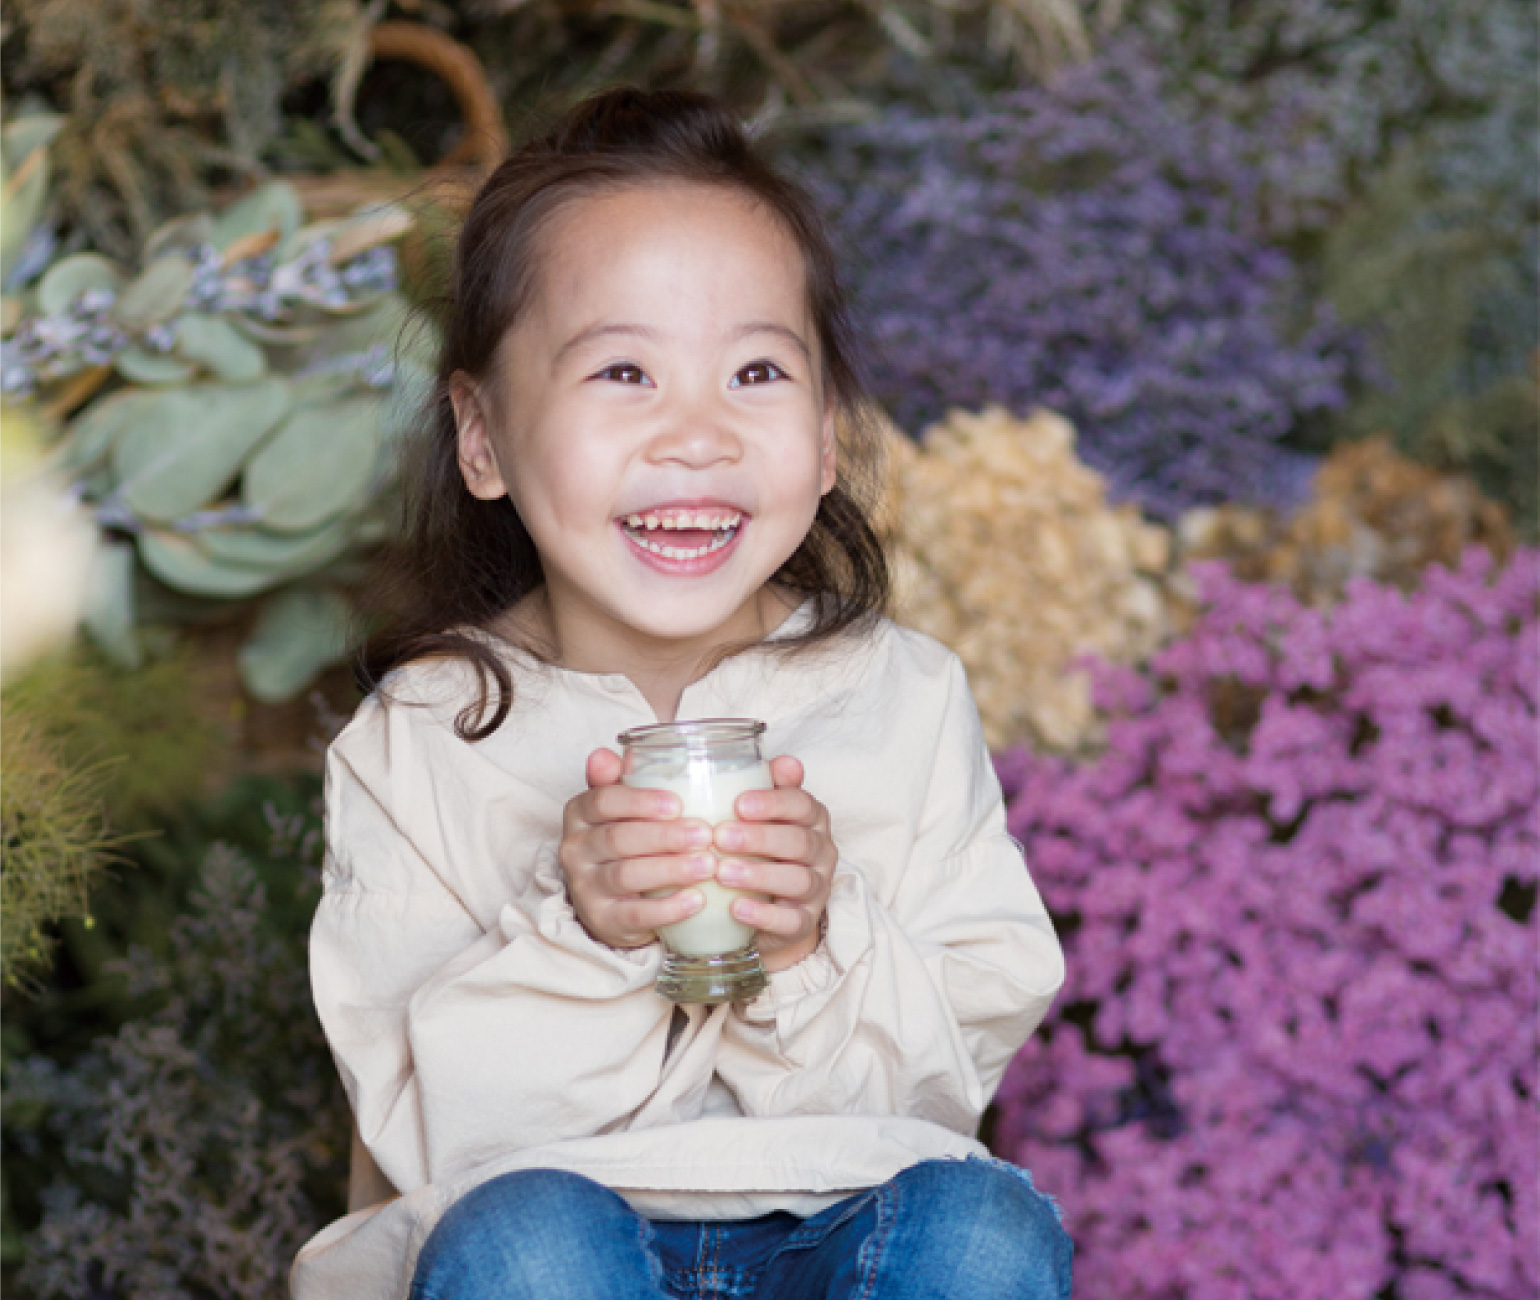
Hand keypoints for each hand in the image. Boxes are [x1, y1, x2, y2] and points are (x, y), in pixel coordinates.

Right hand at [558, 748, 714, 948]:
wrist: (614, 899)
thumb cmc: (627, 840)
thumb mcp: (622, 808)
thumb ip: (621, 779)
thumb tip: (608, 753)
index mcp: (579, 813)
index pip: (603, 801)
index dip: (640, 801)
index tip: (678, 803)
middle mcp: (575, 849)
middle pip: (618, 839)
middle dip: (665, 837)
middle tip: (706, 835)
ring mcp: (586, 888)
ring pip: (627, 876)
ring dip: (671, 870)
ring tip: (709, 865)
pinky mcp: (603, 920)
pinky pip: (635, 915)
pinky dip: (668, 909)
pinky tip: (698, 900)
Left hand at [713, 756, 835, 972]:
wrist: (770, 906)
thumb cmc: (762, 849)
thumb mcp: (762, 815)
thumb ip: (769, 786)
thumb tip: (784, 761)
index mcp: (811, 819)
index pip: (802, 804)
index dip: (773, 803)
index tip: (738, 803)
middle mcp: (821, 852)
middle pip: (799, 842)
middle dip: (760, 838)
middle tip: (721, 836)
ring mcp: (816, 889)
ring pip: (798, 880)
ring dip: (759, 875)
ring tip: (722, 873)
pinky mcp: (804, 922)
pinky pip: (791, 920)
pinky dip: (765, 915)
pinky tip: (736, 908)